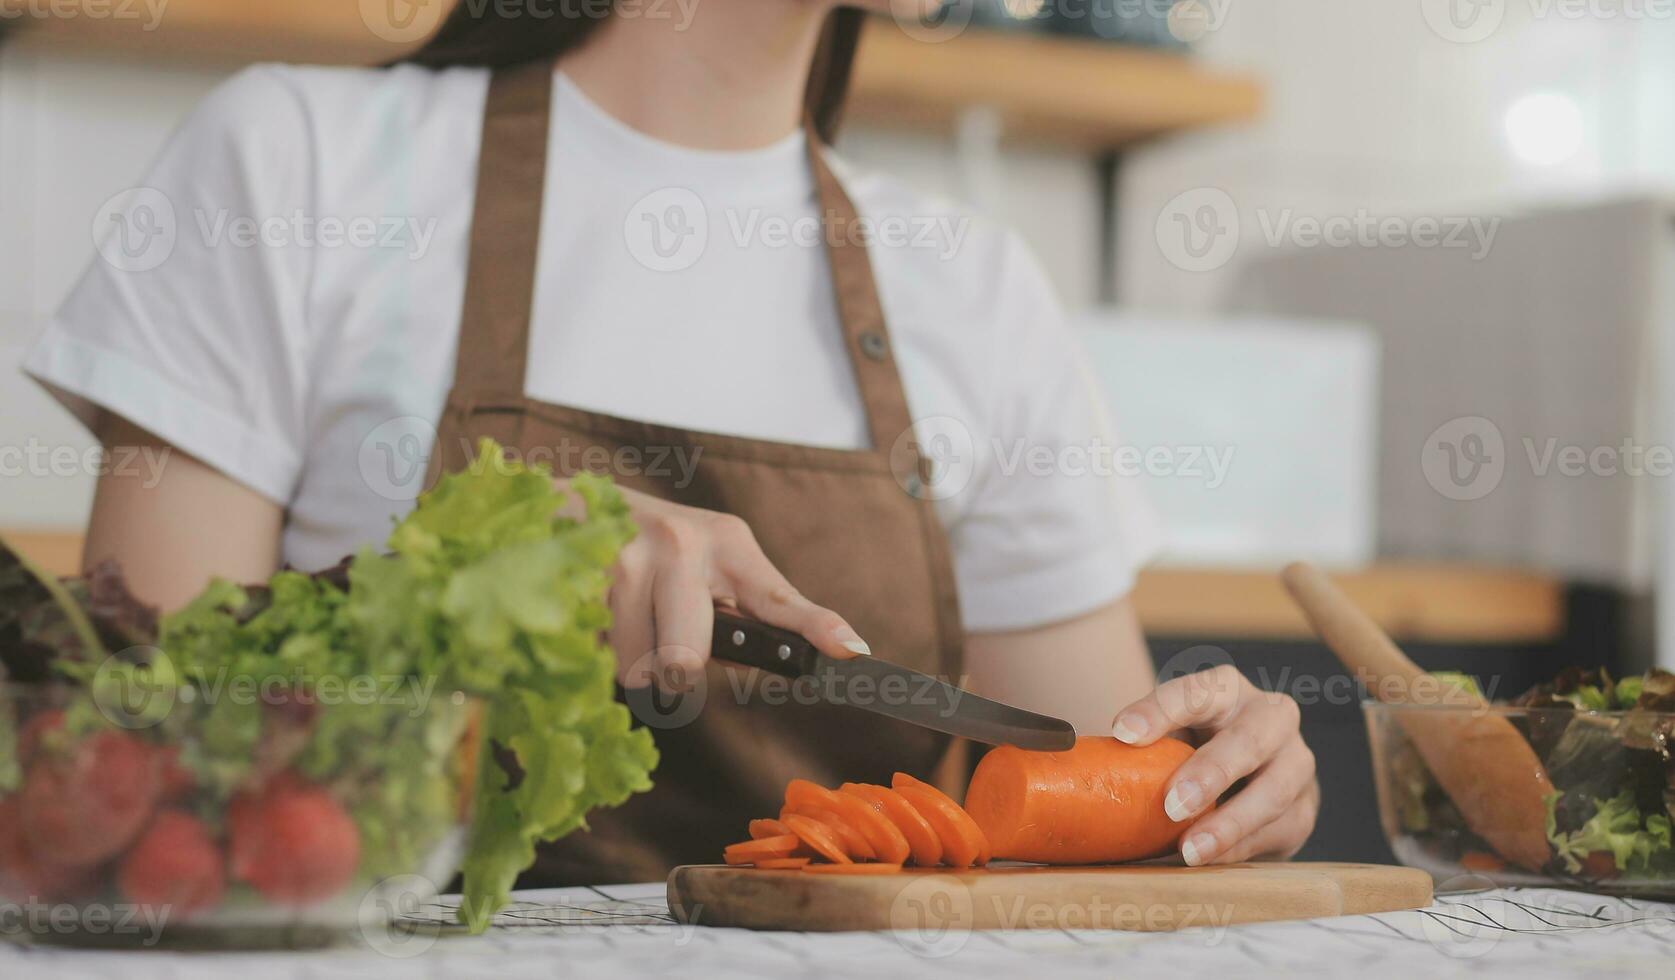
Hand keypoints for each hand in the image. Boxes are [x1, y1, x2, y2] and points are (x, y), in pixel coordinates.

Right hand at [600, 484, 870, 688]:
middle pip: (686, 661)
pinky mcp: (572, 572)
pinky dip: (596, 648)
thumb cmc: (655, 544)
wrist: (574, 502)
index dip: (816, 626)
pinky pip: (593, 654)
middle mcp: (679, 544)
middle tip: (666, 645)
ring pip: (635, 668)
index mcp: (728, 543)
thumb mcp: (709, 561)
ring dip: (630, 660)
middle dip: (675, 671)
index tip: (851, 649)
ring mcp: (622, 557)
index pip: (775, 597)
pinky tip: (598, 612)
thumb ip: (747, 609)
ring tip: (627, 617)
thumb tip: (817, 656)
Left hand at [1111, 665, 1317, 865]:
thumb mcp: (1170, 733)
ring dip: (1229, 823)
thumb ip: (1138, 744)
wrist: (1251, 772)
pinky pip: (1280, 828)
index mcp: (1225, 689)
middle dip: (1211, 772)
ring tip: (1188, 850)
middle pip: (1250, 738)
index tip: (1121, 732)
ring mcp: (1296, 760)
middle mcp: (1270, 715)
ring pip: (1274, 790)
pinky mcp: (1306, 804)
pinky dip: (1243, 847)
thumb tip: (1075, 766)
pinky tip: (1211, 860)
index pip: (1193, 692)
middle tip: (1172, 805)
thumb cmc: (1194, 748)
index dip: (1158, 711)